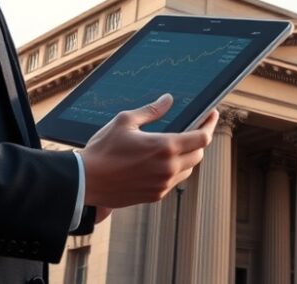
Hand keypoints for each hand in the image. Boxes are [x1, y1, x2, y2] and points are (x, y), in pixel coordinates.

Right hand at [79, 94, 217, 207]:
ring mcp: (163, 184)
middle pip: (199, 153)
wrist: (85, 181)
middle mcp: (168, 168)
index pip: (202, 138)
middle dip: (200, 139)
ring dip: (189, 156)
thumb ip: (151, 111)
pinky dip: (175, 169)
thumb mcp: (125, 121)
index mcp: (164, 147)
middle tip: (195, 126)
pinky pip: (174, 181)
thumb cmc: (102, 149)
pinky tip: (163, 161)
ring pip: (189, 169)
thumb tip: (168, 100)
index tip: (212, 114)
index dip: (210, 124)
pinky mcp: (154, 196)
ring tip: (180, 143)